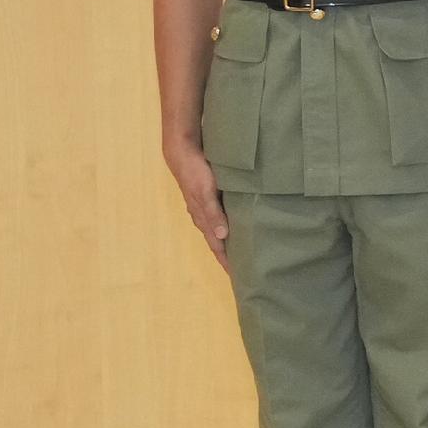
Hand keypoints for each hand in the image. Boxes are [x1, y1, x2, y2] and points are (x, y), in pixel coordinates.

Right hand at [164, 138, 230, 270]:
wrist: (182, 151)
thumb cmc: (195, 172)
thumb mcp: (205, 193)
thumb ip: (213, 213)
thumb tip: (222, 237)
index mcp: (203, 218)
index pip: (217, 246)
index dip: (226, 260)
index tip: (238, 276)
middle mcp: (203, 216)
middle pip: (218, 241)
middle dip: (229, 255)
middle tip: (245, 269)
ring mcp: (205, 206)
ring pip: (219, 229)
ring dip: (229, 241)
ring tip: (243, 252)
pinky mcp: (209, 197)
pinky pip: (220, 216)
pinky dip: (228, 225)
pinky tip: (236, 226)